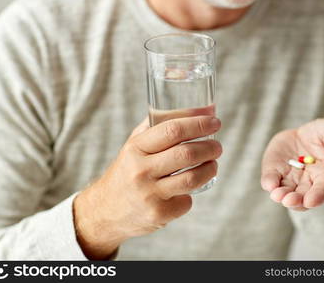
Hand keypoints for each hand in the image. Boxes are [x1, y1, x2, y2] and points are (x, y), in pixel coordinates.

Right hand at [74, 114, 221, 258]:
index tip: (214, 121)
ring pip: (192, 178)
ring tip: (213, 164)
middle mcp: (140, 170)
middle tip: (217, 146)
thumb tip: (200, 108)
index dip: (198, 123)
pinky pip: (186, 201)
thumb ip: (158, 124)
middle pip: (186, 154)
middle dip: (210, 147)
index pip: (172, 130)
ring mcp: (149, 194)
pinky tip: (188, 189)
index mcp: (135, 148)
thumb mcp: (135, 145)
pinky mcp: (158, 214)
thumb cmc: (128, 170)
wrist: (105, 211)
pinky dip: (192, 193)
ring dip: (210, 168)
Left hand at [261, 119, 323, 210]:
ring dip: (281, 196)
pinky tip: (269, 184)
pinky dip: (269, 182)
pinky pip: (270, 180)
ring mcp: (290, 179)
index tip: (310, 201)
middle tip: (289, 200)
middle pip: (303, 197)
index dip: (318, 196)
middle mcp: (308, 183)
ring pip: (286, 193)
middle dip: (296, 200)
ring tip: (277, 196)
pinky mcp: (274, 172)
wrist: (303, 131)